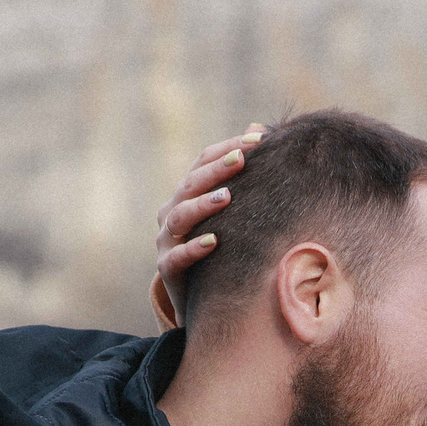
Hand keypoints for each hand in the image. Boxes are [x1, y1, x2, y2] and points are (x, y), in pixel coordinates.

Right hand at [149, 125, 264, 329]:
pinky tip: (214, 241)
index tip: (258, 139)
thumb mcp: (230, 209)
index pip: (203, 161)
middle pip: (190, 184)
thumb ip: (241, 171)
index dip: (228, 147)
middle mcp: (173, 212)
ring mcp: (167, 241)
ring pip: (179, 218)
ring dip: (202, 205)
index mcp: (187, 193)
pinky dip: (194, 248)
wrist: (200, 297)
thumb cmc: (219, 246)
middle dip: (216, 170)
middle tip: (241, 159)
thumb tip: (259, 127)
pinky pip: (176, 257)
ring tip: (227, 198)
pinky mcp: (167, 270)